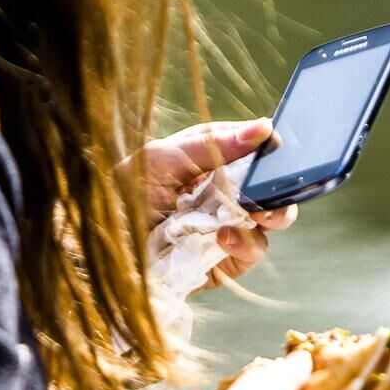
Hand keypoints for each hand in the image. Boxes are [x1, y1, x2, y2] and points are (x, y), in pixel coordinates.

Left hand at [133, 120, 298, 291]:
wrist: (107, 247)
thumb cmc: (126, 195)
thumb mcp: (161, 159)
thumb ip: (212, 144)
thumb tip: (263, 128)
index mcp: (212, 160)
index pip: (252, 149)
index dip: (269, 148)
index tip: (277, 146)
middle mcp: (224, 193)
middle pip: (272, 187)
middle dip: (282, 187)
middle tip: (279, 188)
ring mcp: (228, 227)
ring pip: (270, 221)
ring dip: (269, 216)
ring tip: (253, 214)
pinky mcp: (226, 260)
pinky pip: (252, 251)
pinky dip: (244, 243)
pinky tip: (223, 238)